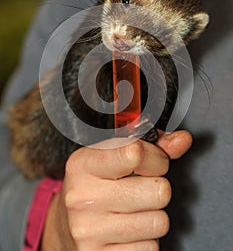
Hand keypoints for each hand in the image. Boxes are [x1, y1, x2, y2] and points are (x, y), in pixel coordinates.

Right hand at [41, 130, 191, 250]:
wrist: (64, 228)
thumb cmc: (94, 186)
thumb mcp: (111, 158)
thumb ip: (151, 146)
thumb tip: (183, 140)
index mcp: (83, 164)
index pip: (136, 153)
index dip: (156, 157)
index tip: (151, 162)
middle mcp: (82, 197)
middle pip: (159, 190)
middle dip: (157, 189)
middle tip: (139, 189)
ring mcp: (89, 231)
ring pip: (159, 222)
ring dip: (153, 217)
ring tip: (132, 211)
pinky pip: (150, 249)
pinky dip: (145, 241)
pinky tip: (127, 233)